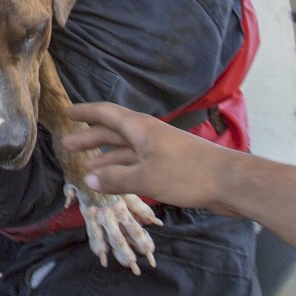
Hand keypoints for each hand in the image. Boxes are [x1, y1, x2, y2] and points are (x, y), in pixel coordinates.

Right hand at [63, 102, 234, 213]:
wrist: (229, 182)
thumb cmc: (188, 174)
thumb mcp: (146, 178)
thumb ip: (115, 179)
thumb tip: (87, 179)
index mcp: (140, 128)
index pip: (106, 114)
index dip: (85, 113)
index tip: (66, 112)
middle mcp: (147, 135)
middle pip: (113, 132)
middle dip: (90, 138)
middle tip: (68, 146)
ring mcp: (159, 150)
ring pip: (125, 150)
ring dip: (106, 158)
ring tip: (86, 169)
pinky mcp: (169, 166)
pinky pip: (137, 164)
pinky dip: (123, 171)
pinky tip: (114, 182)